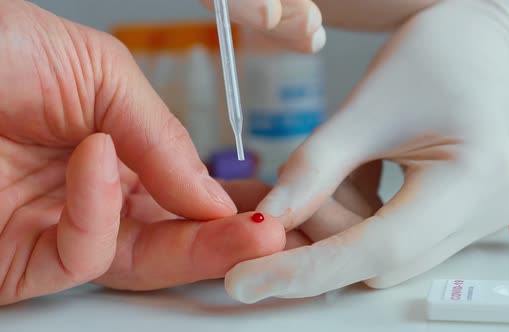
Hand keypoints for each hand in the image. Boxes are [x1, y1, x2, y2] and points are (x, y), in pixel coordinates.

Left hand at [0, 0, 284, 304]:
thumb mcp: (99, 72)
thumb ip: (161, 136)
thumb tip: (211, 193)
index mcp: (113, 150)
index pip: (180, 190)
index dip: (224, 203)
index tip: (268, 206)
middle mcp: (89, 196)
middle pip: (168, 234)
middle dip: (224, 239)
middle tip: (273, 236)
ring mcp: (55, 230)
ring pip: (135, 259)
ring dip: (195, 247)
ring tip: (246, 230)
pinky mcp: (18, 263)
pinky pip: (79, 252)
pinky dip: (99, 209)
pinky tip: (102, 158)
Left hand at [222, 0, 508, 302]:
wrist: (474, 49)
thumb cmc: (428, 60)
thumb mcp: (362, 108)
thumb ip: (313, 169)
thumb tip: (267, 223)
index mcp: (472, 176)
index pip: (382, 248)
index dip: (310, 269)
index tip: (249, 280)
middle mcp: (486, 211)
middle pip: (381, 258)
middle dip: (324, 231)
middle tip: (296, 191)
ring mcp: (481, 221)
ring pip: (385, 255)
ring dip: (343, 222)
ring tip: (347, 168)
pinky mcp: (466, 221)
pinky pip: (398, 241)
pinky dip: (362, 217)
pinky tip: (363, 177)